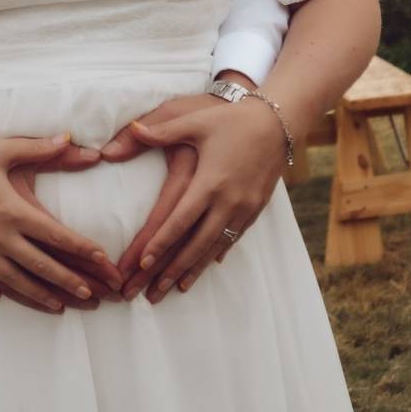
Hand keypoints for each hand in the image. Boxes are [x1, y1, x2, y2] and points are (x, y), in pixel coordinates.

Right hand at [0, 134, 122, 312]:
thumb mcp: (2, 150)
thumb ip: (38, 149)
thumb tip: (69, 138)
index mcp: (11, 210)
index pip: (55, 234)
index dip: (81, 247)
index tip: (101, 258)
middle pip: (39, 265)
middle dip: (68, 281)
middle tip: (90, 294)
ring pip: (13, 280)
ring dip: (38, 295)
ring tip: (59, 306)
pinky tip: (5, 298)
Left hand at [127, 97, 287, 302]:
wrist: (280, 121)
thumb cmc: (232, 119)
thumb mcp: (194, 121)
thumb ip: (161, 131)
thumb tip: (130, 129)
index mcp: (209, 181)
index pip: (180, 220)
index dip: (161, 243)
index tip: (142, 263)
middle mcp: (228, 200)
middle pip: (197, 244)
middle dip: (172, 269)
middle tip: (152, 292)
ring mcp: (244, 207)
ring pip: (216, 246)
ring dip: (194, 269)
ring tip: (175, 288)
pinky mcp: (256, 208)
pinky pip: (234, 238)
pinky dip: (216, 255)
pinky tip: (205, 267)